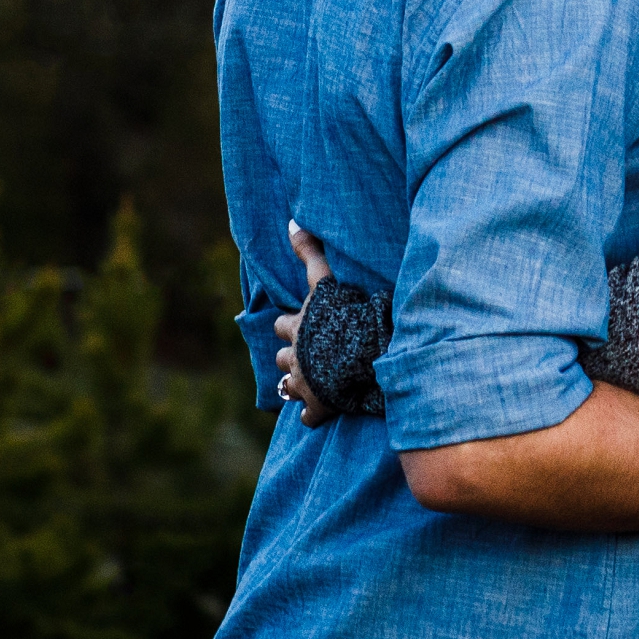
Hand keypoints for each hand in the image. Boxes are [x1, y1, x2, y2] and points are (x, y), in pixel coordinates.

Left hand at [276, 221, 336, 428]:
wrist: (357, 357)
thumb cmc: (342, 317)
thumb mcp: (324, 281)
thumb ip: (310, 253)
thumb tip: (291, 221)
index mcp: (297, 328)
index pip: (282, 325)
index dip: (289, 325)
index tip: (297, 325)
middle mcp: (294, 357)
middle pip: (282, 358)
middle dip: (291, 357)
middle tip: (307, 356)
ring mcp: (304, 384)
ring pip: (289, 388)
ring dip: (298, 385)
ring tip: (312, 384)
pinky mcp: (318, 406)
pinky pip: (308, 417)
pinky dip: (313, 415)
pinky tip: (323, 412)